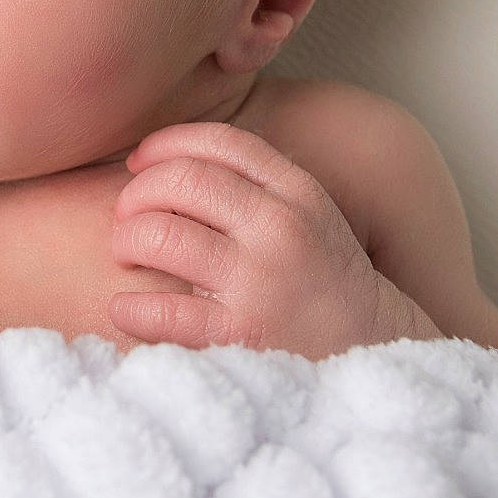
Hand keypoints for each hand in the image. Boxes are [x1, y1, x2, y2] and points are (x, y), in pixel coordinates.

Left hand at [107, 121, 397, 360]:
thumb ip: (258, 183)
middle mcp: (281, 228)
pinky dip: (129, 308)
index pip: (221, 143)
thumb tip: (174, 157)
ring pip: (162, 235)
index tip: (138, 163)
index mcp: (298, 192)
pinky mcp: (242, 335)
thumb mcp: (310, 215)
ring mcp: (262, 281)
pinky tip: (124, 309)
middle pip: (182, 181)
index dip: (165, 144)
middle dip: (136, 194)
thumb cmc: (323, 280)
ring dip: (126, 242)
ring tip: (126, 256)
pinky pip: (163, 311)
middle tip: (125, 217)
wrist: (374, 355)